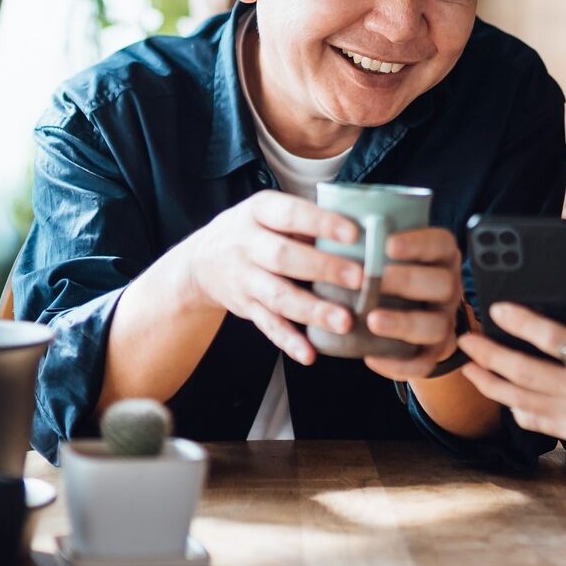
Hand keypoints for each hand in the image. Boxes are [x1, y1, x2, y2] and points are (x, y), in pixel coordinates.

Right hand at [171, 191, 365, 364]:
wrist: (201, 261)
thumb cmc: (254, 231)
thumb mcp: (270, 213)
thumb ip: (307, 221)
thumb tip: (364, 232)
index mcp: (259, 212)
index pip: (290, 215)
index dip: (321, 223)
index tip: (353, 233)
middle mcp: (246, 244)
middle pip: (285, 257)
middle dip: (323, 268)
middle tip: (359, 278)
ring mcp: (244, 279)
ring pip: (279, 296)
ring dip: (312, 310)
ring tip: (344, 322)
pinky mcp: (245, 308)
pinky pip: (268, 326)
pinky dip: (289, 341)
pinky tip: (310, 353)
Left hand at [361, 227, 462, 381]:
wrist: (410, 312)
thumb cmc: (390, 273)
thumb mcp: (388, 252)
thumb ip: (373, 239)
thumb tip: (334, 219)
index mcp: (440, 257)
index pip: (440, 244)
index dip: (417, 243)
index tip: (387, 244)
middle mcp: (448, 287)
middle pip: (442, 283)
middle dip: (408, 281)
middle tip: (375, 280)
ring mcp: (444, 320)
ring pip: (436, 325)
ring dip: (404, 323)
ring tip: (372, 321)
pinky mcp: (434, 351)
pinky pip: (424, 363)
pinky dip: (399, 364)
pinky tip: (372, 358)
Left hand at [456, 303, 565, 445]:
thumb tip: (542, 329)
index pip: (553, 338)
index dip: (521, 323)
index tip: (496, 310)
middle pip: (525, 371)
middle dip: (489, 354)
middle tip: (466, 341)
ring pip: (520, 399)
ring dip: (490, 382)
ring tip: (470, 367)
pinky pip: (534, 420)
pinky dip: (513, 405)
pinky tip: (500, 392)